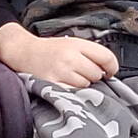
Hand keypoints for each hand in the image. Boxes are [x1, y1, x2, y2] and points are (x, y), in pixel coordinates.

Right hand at [0, 23, 117, 87]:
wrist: (24, 52)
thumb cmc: (50, 49)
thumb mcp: (71, 43)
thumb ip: (90, 53)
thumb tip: (108, 70)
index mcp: (77, 44)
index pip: (106, 57)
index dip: (112, 67)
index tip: (110, 72)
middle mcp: (70, 57)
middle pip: (96, 74)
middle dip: (93, 75)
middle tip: (82, 73)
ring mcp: (61, 72)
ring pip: (85, 85)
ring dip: (82, 84)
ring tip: (70, 77)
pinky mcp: (52, 84)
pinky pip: (73, 93)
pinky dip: (72, 92)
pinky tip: (65, 84)